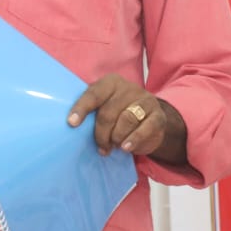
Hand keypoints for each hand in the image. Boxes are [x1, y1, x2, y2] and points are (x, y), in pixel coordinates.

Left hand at [67, 74, 184, 161]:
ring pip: (126, 119)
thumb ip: (93, 112)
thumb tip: (72, 124)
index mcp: (111, 82)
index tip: (72, 123)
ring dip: (116, 137)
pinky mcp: (158, 115)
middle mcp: (129, 88)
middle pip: (108, 111)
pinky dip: (133, 140)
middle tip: (101, 146)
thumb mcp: (105, 107)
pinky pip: (145, 128)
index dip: (82, 108)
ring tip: (113, 146)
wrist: (152, 121)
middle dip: (101, 133)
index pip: (94, 94)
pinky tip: (126, 148)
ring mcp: (145, 100)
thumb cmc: (120, 114)